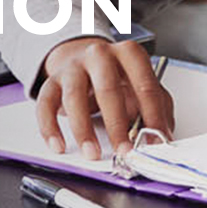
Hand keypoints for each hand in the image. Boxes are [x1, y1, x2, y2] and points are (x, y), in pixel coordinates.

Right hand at [36, 37, 173, 160]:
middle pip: (108, 89)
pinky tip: (58, 146)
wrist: (81, 56)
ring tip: (92, 153)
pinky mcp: (52, 80)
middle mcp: (100, 55)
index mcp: (129, 54)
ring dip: (84, 130)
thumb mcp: (141, 85)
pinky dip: (50, 128)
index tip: (153, 141)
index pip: (145, 85)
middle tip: (124, 151)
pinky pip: (45, 104)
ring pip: (74, 97)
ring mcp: (73, 67)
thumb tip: (161, 137)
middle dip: (117, 125)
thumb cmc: (116, 76)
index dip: (152, 116)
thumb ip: (157, 108)